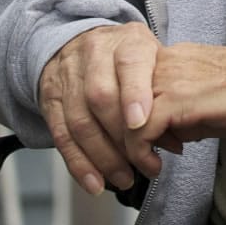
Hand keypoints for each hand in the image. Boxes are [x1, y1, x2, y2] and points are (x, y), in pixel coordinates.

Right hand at [38, 21, 160, 195]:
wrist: (82, 40)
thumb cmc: (130, 58)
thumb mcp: (154, 61)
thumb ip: (164, 96)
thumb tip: (174, 144)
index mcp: (126, 41)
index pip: (129, 64)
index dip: (134, 94)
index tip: (141, 123)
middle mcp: (93, 55)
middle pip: (101, 98)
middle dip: (123, 138)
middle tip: (145, 164)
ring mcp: (67, 77)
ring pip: (80, 121)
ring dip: (103, 157)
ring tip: (125, 178)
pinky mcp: (51, 101)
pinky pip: (61, 136)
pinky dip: (78, 164)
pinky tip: (95, 183)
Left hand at [127, 45, 225, 177]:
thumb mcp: (208, 98)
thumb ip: (181, 111)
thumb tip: (165, 137)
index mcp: (172, 57)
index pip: (125, 86)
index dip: (124, 120)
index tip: (140, 145)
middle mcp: (165, 62)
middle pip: (114, 100)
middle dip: (118, 136)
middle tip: (132, 162)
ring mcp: (169, 78)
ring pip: (120, 116)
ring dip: (126, 149)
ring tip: (144, 168)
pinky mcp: (178, 100)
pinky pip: (139, 131)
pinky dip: (141, 154)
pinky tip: (157, 166)